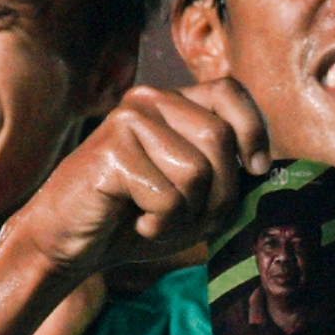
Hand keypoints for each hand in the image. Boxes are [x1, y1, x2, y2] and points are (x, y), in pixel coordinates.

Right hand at [5, 81, 268, 286]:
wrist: (70, 243)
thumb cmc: (136, 219)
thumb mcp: (195, 196)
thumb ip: (227, 175)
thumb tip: (264, 166)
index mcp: (172, 102)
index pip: (230, 91)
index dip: (254, 130)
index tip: (256, 169)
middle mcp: (150, 100)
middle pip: (220, 139)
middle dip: (219, 193)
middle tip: (188, 217)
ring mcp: (128, 120)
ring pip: (197, 171)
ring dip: (187, 214)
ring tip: (156, 218)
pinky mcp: (111, 151)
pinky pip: (168, 197)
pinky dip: (160, 225)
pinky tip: (135, 222)